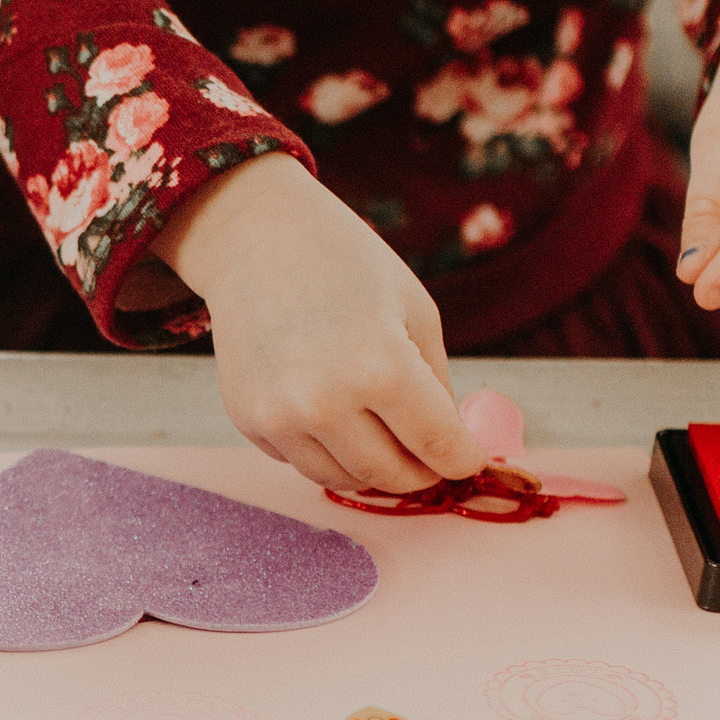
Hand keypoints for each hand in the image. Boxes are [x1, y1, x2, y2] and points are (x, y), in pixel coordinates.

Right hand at [157, 153, 483, 494]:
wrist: (255, 239)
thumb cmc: (347, 265)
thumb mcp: (416, 311)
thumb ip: (436, 385)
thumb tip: (446, 446)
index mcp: (381, 368)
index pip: (438, 446)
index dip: (463, 459)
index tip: (470, 459)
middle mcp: (326, 403)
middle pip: (391, 475)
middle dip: (421, 473)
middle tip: (432, 461)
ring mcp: (280, 417)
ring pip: (343, 480)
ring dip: (373, 470)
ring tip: (386, 440)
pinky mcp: (249, 421)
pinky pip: (302, 460)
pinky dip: (326, 450)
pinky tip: (331, 412)